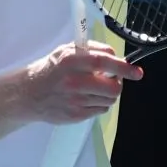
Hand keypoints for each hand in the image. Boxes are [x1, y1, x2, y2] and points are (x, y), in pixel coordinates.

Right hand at [22, 41, 143, 124]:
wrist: (30, 93)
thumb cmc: (52, 69)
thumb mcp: (67, 50)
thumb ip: (92, 50)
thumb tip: (117, 57)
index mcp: (72, 60)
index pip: (104, 62)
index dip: (123, 67)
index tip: (136, 71)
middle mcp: (74, 81)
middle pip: (112, 87)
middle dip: (117, 83)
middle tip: (111, 79)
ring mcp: (75, 101)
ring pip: (109, 100)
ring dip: (108, 93)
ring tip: (96, 88)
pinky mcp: (75, 115)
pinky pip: (100, 110)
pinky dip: (99, 103)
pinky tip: (87, 97)